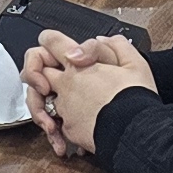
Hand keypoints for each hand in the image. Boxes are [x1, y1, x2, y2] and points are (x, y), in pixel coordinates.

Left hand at [26, 29, 151, 156]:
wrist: (135, 132)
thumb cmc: (135, 99)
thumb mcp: (135, 63)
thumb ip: (116, 45)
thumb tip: (102, 40)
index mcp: (77, 66)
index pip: (50, 41)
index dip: (50, 41)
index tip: (57, 49)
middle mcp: (66, 86)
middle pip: (37, 73)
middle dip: (41, 76)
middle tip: (54, 80)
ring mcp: (65, 109)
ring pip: (46, 102)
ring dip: (56, 104)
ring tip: (80, 108)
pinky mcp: (69, 130)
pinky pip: (60, 124)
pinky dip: (68, 125)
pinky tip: (87, 125)